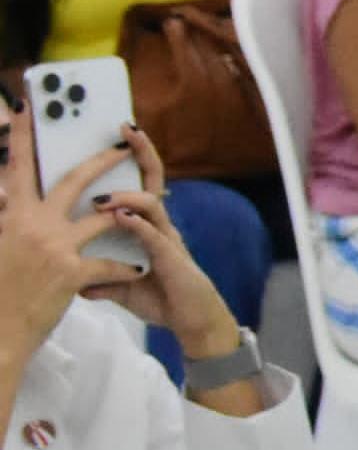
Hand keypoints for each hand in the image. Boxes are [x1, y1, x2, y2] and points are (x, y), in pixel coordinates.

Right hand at [0, 100, 137, 376]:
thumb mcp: (0, 248)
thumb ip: (9, 219)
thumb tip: (10, 196)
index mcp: (12, 217)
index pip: (17, 169)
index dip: (21, 137)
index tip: (24, 107)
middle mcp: (33, 225)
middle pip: (73, 181)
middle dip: (101, 161)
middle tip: (121, 143)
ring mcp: (54, 248)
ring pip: (103, 217)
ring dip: (126, 214)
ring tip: (145, 208)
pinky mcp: (71, 273)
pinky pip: (110, 263)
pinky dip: (126, 267)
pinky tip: (138, 270)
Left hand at [89, 127, 236, 355]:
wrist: (192, 321)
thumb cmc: (162, 299)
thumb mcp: (121, 285)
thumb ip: (99, 277)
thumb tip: (73, 278)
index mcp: (148, 226)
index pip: (139, 184)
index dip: (131, 159)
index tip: (114, 135)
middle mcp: (159, 225)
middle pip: (153, 180)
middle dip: (140, 152)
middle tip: (126, 128)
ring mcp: (167, 238)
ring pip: (151, 204)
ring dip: (126, 195)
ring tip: (103, 195)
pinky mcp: (171, 257)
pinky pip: (153, 236)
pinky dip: (136, 224)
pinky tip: (121, 217)